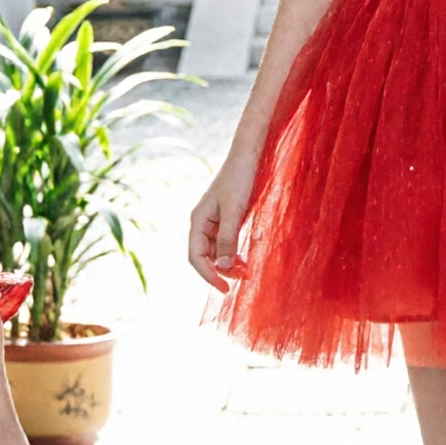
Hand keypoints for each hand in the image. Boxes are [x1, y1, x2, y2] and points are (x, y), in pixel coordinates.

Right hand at [188, 156, 255, 289]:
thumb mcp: (234, 211)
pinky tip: (246, 256)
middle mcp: (203, 222)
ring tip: (247, 269)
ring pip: (218, 250)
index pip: (196, 256)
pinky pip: (227, 241)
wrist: (249, 156)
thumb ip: (228, 239)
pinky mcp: (228, 218)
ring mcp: (215, 221)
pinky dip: (235, 251)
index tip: (224, 289)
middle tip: (244, 278)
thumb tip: (224, 267)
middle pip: (207, 256)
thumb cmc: (239, 179)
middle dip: (222, 270)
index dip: (208, 275)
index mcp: (198, 220)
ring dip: (230, 262)